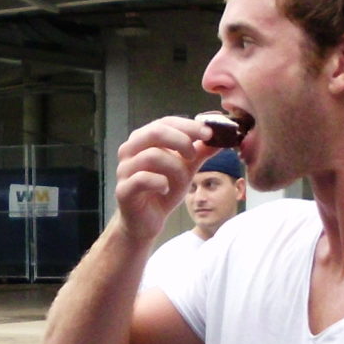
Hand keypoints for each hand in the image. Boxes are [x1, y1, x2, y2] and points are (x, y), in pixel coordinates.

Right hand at [112, 119, 201, 242]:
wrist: (147, 221)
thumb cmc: (163, 190)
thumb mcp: (185, 168)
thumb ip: (199, 152)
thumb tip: (220, 138)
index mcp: (143, 139)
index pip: (165, 122)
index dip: (188, 125)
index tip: (209, 133)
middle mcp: (130, 150)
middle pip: (155, 132)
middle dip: (181, 141)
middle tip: (194, 155)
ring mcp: (124, 169)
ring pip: (152, 155)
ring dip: (175, 167)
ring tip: (182, 179)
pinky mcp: (123, 190)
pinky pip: (143, 179)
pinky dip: (160, 183)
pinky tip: (166, 190)